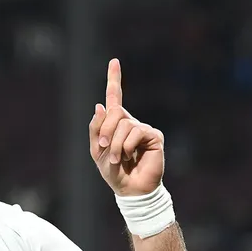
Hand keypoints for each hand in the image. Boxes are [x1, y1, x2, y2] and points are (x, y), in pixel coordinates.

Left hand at [89, 59, 164, 196]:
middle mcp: (130, 122)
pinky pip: (136, 133)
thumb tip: (101, 105)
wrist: (130, 188)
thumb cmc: (114, 171)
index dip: (114, 79)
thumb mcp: (98, 151)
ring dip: (117, 144)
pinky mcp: (154, 136)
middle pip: (114, 112)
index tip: (114, 61)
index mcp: (116, 124)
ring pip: (124, 124)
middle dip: (106, 130)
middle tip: (105, 147)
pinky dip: (128, 146)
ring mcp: (143, 128)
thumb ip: (97, 129)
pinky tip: (130, 157)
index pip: (114, 98)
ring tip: (119, 159)